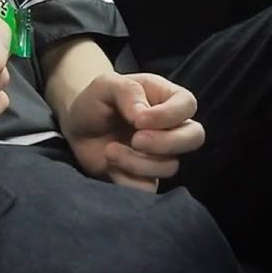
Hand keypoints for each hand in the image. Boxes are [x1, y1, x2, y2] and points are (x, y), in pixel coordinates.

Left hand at [63, 72, 204, 192]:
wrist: (77, 128)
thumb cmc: (95, 101)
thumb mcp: (105, 85)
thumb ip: (127, 91)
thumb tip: (143, 116)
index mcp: (164, 97)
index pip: (188, 104)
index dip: (169, 115)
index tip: (139, 120)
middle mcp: (169, 126)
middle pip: (194, 137)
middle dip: (165, 143)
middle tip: (135, 140)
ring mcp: (160, 154)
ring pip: (170, 166)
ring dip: (137, 162)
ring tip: (110, 150)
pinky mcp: (146, 176)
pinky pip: (149, 188)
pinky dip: (128, 180)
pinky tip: (111, 166)